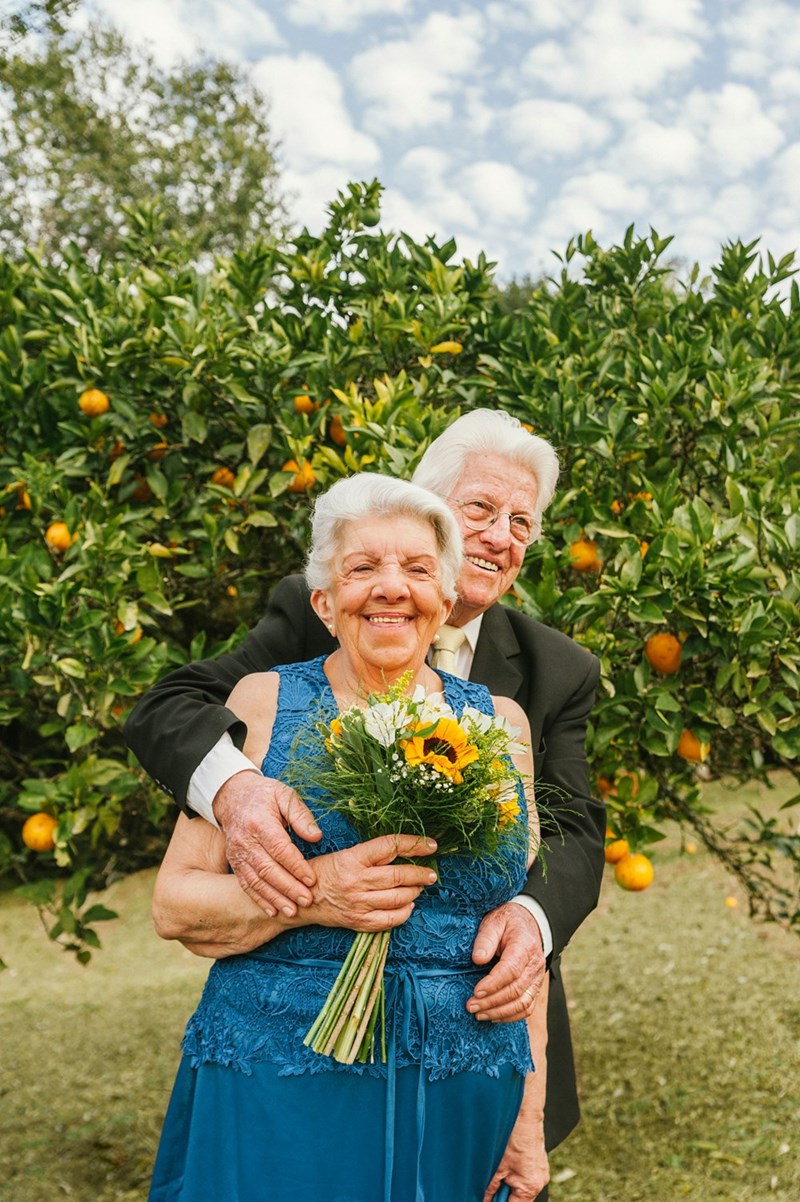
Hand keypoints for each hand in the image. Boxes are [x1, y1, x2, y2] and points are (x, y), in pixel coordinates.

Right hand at [213, 771, 322, 917]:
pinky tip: (273, 911)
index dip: (296, 867)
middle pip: (267, 869)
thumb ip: (301, 815)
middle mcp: (245, 841)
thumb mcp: (284, 795)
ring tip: (293, 912)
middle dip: (288, 888)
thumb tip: (316, 836)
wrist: (232, 796)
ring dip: (275, 898)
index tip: (312, 880)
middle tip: (307, 900)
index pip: (279, 849)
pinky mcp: (235, 862)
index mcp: (259, 822)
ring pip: (256, 881)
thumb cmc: (264, 795)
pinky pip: (246, 884)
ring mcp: (237, 854)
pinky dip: (259, 899)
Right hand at [308, 834, 437, 930]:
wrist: (303, 899)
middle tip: (431, 874)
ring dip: (415, 892)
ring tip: (419, 887)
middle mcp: (356, 881)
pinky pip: (390, 919)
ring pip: (398, 898)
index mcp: (352, 858)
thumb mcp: (346, 854)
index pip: (390, 846)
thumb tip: (405, 851)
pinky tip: (408, 905)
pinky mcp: (358, 922)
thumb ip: (373, 854)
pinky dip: (404, 912)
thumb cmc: (326, 872)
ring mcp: (357, 903)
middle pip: (398, 876)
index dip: (414, 844)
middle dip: (421, 874)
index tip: (431, 845)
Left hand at [468, 902, 545, 1020]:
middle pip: (516, 990)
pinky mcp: (534, 988)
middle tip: (470, 1006)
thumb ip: (485, 938)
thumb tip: (477, 959)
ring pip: (523, 1003)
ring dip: (499, 1012)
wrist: (527, 924)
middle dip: (491, 1002)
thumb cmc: (507, 923)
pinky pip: (527, 1008)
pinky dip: (510, 1016)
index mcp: (524, 946)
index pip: (511, 970)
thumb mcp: (494, 921)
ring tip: (478, 1014)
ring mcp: (537, 978)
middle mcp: (534, 965)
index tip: (475, 992)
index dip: (493, 984)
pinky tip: (492, 1016)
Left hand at [483, 1115, 548, 1201]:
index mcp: (531, 1187)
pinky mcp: (538, 1161)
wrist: (524, 1111)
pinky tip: (506, 1160)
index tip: (488, 1198)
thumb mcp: (496, 1167)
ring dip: (507, 1182)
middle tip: (492, 1180)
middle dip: (502, 1193)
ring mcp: (541, 1170)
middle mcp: (540, 1181)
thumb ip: (489, 1190)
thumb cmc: (513, 1136)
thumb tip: (483, 1199)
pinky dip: (514, 1172)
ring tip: (499, 1167)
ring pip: (520, 1185)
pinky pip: (525, 1174)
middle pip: (518, 1198)